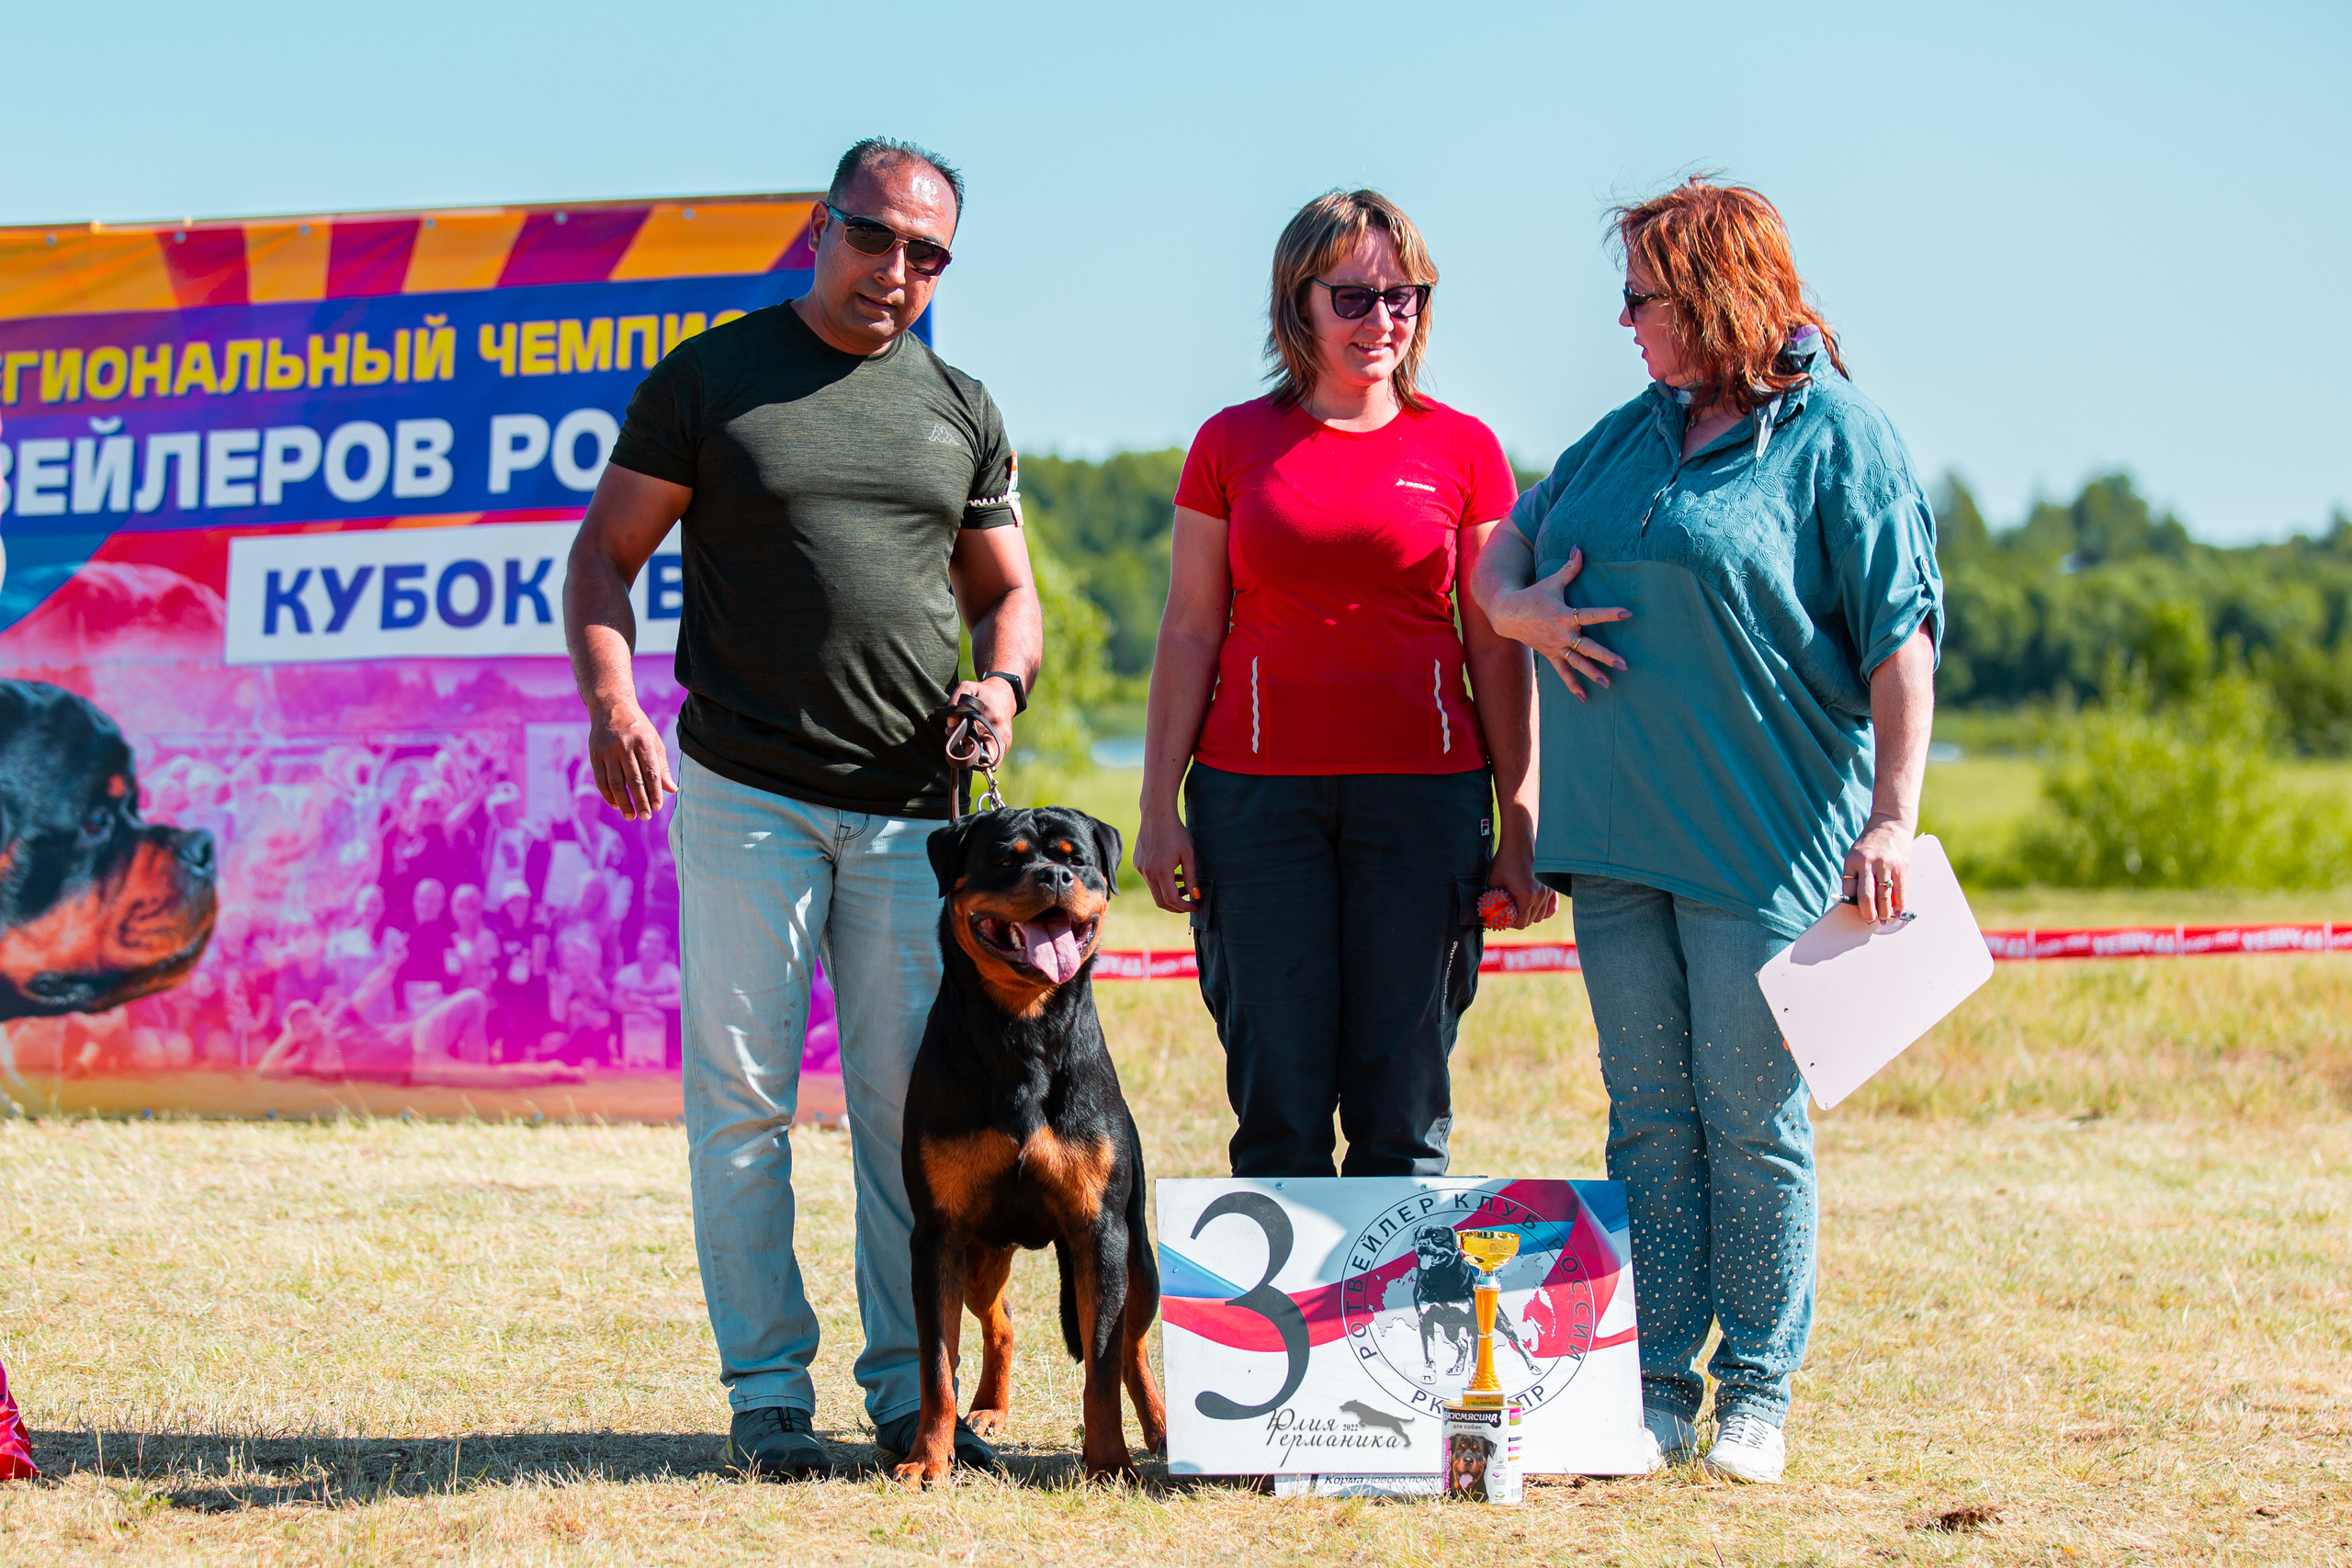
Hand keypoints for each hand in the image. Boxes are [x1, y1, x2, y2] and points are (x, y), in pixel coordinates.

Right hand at [588, 699, 677, 821]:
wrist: (611, 706)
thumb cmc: (638, 728)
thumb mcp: (654, 741)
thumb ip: (662, 766)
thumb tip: (672, 790)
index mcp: (644, 742)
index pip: (651, 773)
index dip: (655, 792)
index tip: (658, 808)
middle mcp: (625, 746)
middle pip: (634, 780)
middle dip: (640, 801)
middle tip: (645, 817)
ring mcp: (608, 751)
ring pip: (616, 783)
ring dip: (624, 802)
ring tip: (631, 816)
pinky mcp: (595, 754)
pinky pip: (601, 780)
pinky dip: (608, 795)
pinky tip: (616, 805)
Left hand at [947, 677, 1017, 758]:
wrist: (1002, 695)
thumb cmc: (982, 693)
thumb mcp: (966, 688)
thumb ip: (954, 701)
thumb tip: (951, 723)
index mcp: (992, 717)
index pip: (971, 735)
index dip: (958, 734)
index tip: (952, 729)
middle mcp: (1001, 731)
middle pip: (980, 752)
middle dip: (966, 749)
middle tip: (959, 739)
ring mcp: (1006, 740)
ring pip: (989, 759)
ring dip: (975, 756)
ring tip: (967, 744)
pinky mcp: (1006, 744)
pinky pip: (995, 759)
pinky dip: (984, 760)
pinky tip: (977, 753)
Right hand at [1134, 811, 1201, 915]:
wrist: (1156, 814)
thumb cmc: (1176, 832)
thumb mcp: (1188, 854)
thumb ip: (1191, 877)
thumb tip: (1196, 896)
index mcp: (1161, 871)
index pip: (1172, 900)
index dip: (1184, 907)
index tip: (1195, 905)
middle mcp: (1148, 873)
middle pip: (1160, 901)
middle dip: (1176, 907)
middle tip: (1189, 903)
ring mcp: (1140, 868)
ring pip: (1154, 890)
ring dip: (1169, 893)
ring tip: (1183, 885)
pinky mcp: (1137, 863)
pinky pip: (1149, 879)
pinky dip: (1161, 882)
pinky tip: (1173, 873)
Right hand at [1484, 548, 1630, 701]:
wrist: (1507, 613)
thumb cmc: (1533, 595)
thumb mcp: (1551, 581)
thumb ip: (1570, 567)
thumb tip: (1580, 548)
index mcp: (1564, 615)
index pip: (1591, 614)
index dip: (1609, 613)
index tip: (1627, 613)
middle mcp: (1562, 634)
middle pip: (1587, 647)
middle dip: (1606, 656)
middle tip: (1624, 664)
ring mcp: (1556, 647)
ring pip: (1577, 663)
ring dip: (1593, 674)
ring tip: (1609, 684)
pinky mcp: (1550, 655)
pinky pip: (1562, 672)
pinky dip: (1572, 685)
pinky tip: (1585, 697)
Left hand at [1486, 833, 1556, 930]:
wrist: (1519, 842)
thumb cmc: (1505, 861)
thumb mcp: (1494, 883)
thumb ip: (1493, 902)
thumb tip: (1489, 916)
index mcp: (1526, 896)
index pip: (1521, 923)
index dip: (1509, 922)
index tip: (1502, 916)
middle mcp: (1541, 895)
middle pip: (1531, 920)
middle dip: (1518, 918)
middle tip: (1508, 911)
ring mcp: (1549, 890)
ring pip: (1541, 915)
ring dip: (1530, 914)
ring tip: (1519, 906)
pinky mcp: (1553, 886)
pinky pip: (1551, 907)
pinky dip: (1543, 910)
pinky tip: (1534, 907)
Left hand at [1842, 814, 1914, 922]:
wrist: (1890, 823)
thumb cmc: (1871, 842)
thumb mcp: (1856, 854)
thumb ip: (1856, 874)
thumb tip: (1858, 901)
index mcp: (1852, 861)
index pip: (1849, 890)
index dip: (1852, 905)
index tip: (1856, 913)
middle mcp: (1867, 864)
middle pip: (1865, 896)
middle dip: (1868, 913)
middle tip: (1870, 921)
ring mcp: (1884, 865)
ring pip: (1883, 896)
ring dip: (1884, 912)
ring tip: (1884, 919)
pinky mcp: (1900, 866)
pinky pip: (1899, 890)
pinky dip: (1899, 903)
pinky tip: (1898, 911)